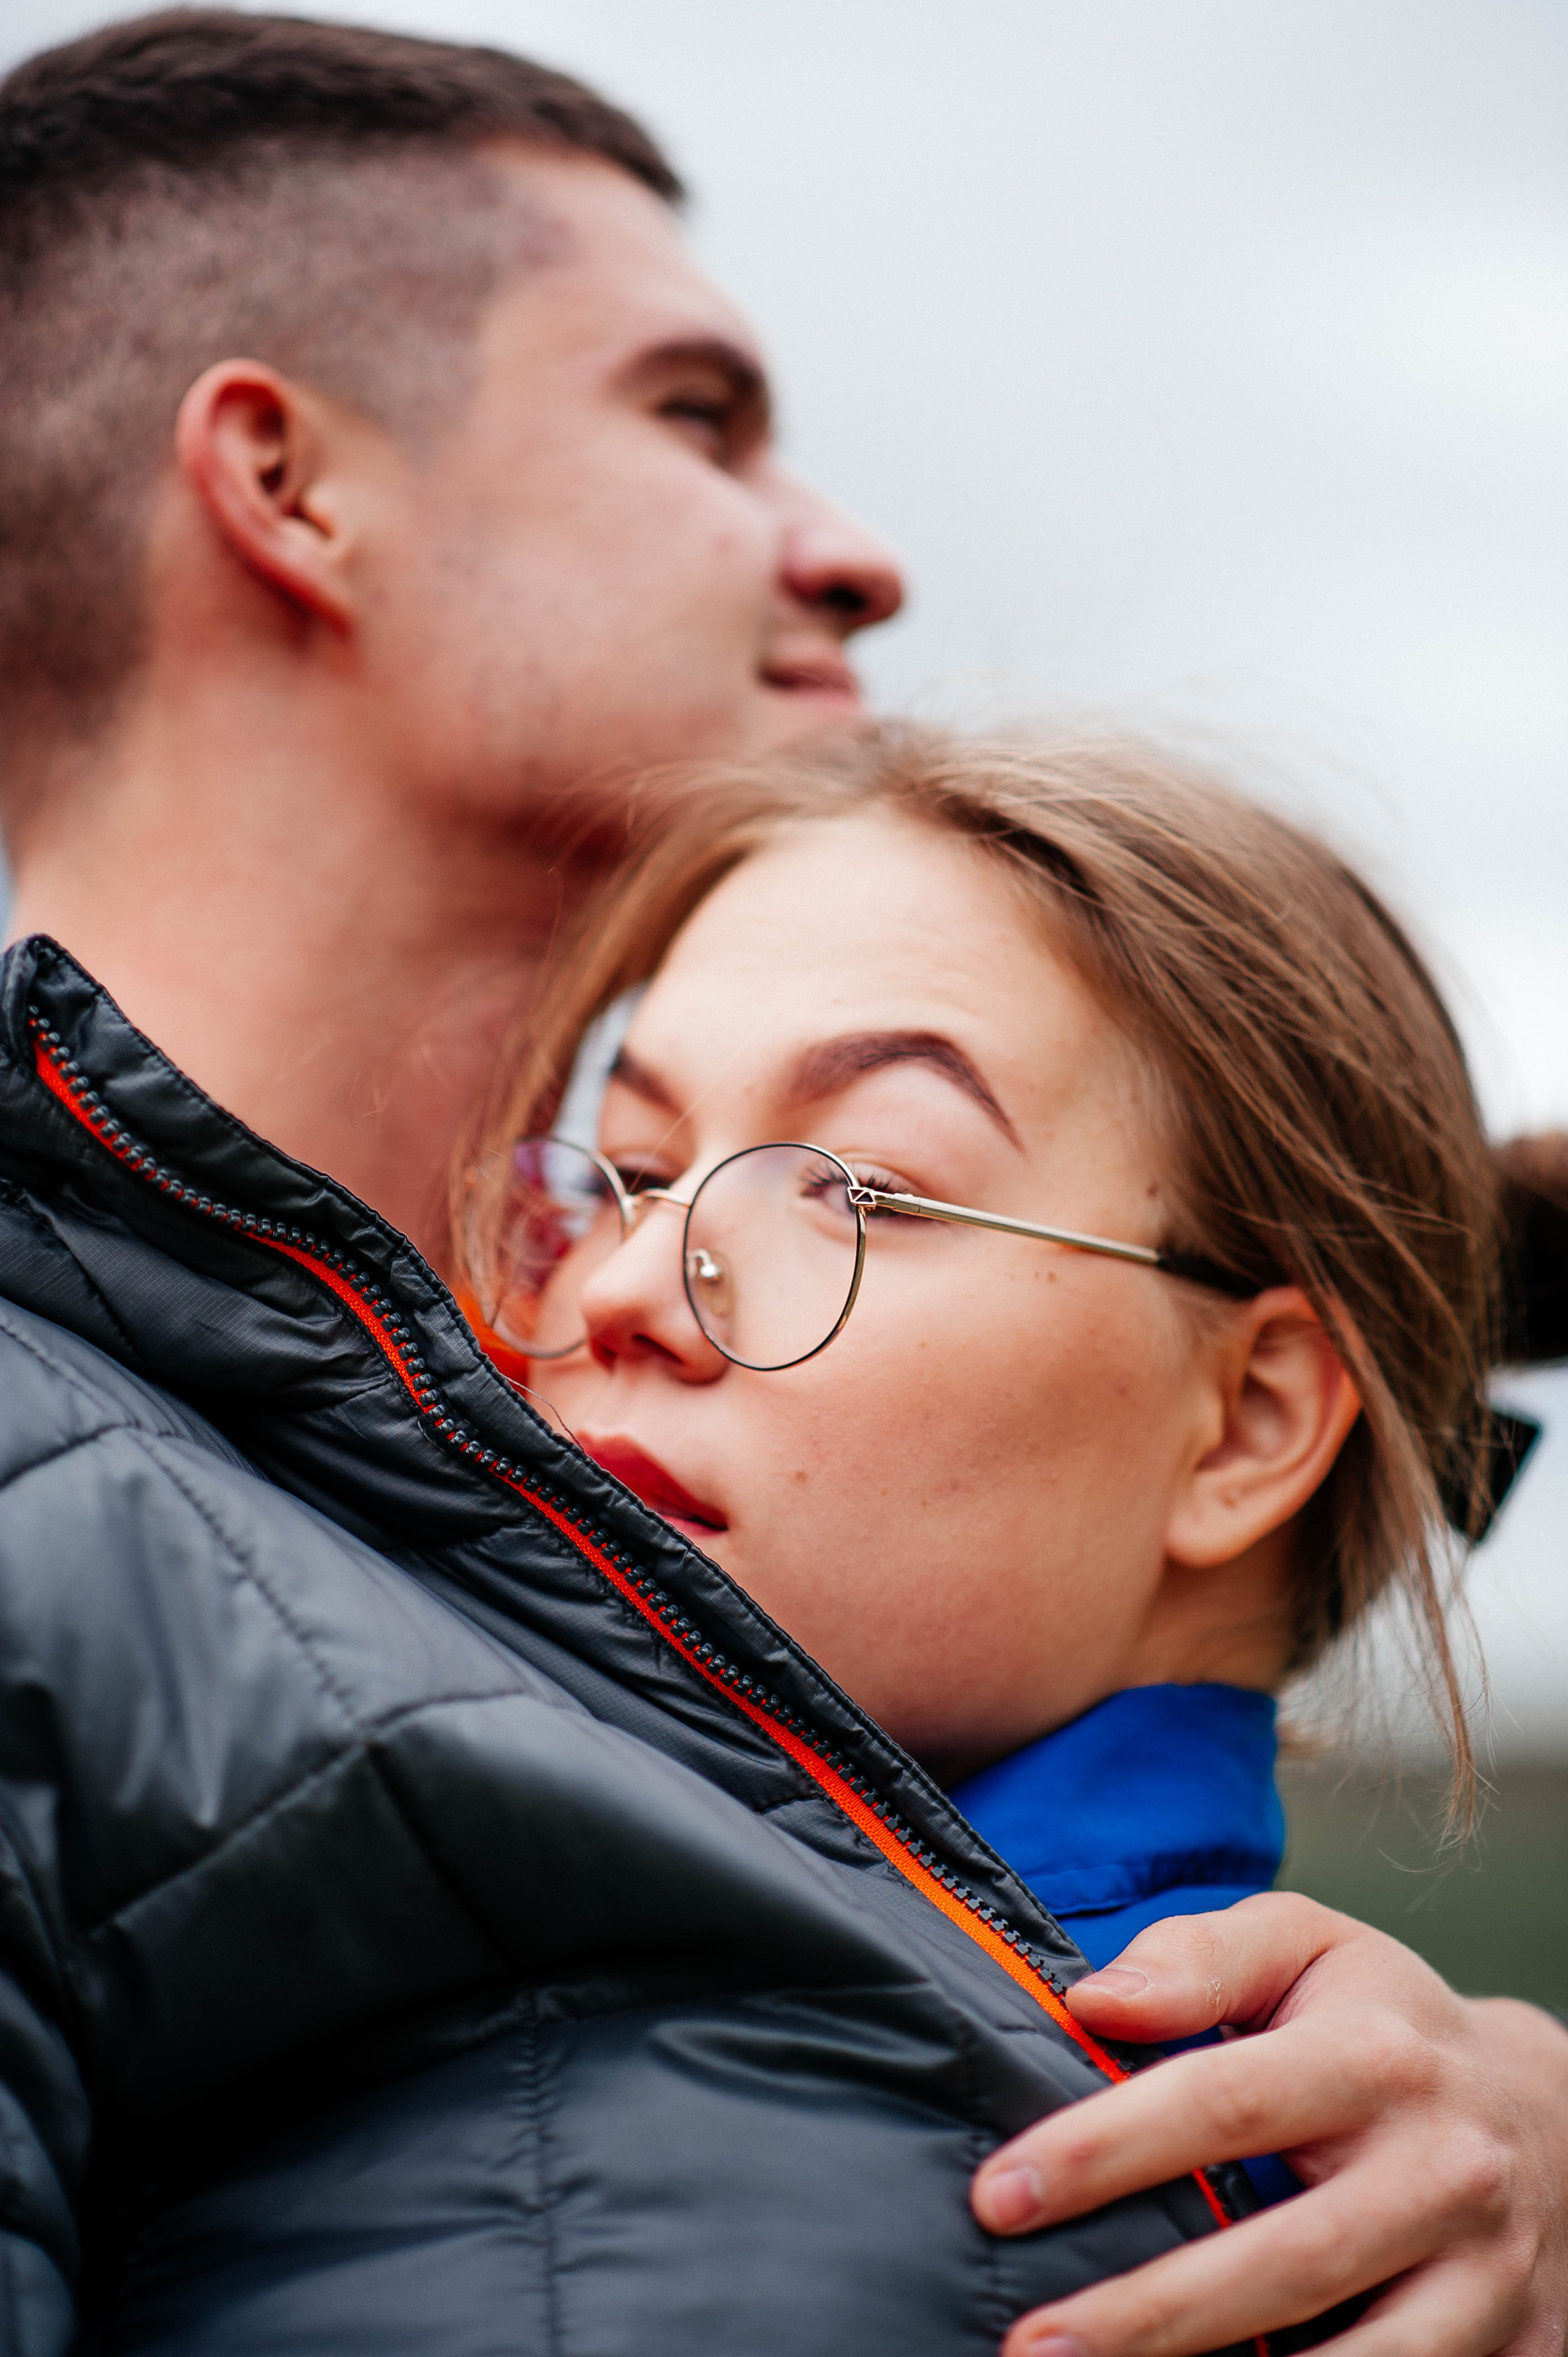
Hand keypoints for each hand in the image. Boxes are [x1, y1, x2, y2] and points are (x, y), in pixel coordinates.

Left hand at [971, 1893, 1567, 2355]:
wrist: (1553, 2115)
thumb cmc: (1385, 2023)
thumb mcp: (1307, 1947)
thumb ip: (1201, 1958)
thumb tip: (1096, 2002)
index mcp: (1375, 2058)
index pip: (1223, 2102)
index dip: (1107, 2149)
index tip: (1001, 2194)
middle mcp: (1441, 2172)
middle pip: (1284, 2260)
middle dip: (1148, 2314)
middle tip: (1031, 2343)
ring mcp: (1485, 2276)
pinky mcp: (1514, 2350)